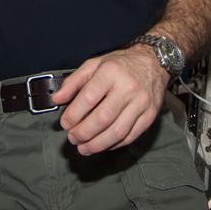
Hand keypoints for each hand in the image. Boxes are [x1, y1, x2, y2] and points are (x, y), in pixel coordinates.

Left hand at [50, 44, 167, 155]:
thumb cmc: (120, 64)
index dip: (73, 115)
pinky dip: (114, 144)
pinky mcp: (150, 115)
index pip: (88, 98)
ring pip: (117, 131)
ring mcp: (141, 103)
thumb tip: (57, 99)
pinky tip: (102, 145)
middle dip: (84, 133)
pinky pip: (130, 136)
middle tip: (73, 138)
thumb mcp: (94, 64)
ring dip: (97, 144)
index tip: (65, 124)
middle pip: (102, 118)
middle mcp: (128, 88)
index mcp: (111, 72)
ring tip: (84, 148)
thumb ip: (73, 82)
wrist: (153, 62)